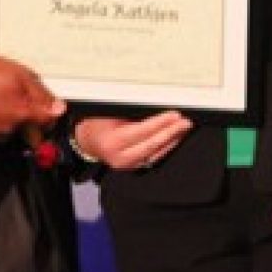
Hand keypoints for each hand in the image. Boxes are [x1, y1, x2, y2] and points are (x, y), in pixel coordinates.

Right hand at [0, 53, 65, 140]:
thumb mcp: (20, 75)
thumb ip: (42, 94)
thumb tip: (58, 108)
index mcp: (21, 114)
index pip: (48, 123)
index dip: (50, 112)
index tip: (48, 106)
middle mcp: (8, 129)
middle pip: (32, 129)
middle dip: (31, 116)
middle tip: (19, 97)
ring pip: (14, 130)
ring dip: (14, 119)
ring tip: (1, 98)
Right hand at [74, 111, 192, 170]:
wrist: (86, 141)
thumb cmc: (96, 122)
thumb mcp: (108, 112)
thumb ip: (129, 112)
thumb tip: (154, 104)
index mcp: (113, 142)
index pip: (142, 131)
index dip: (160, 123)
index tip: (174, 114)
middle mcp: (120, 158)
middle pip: (152, 145)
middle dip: (171, 133)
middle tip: (185, 122)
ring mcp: (127, 165)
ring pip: (155, 154)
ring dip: (172, 141)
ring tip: (184, 128)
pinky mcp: (133, 167)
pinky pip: (153, 158)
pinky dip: (166, 147)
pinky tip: (175, 138)